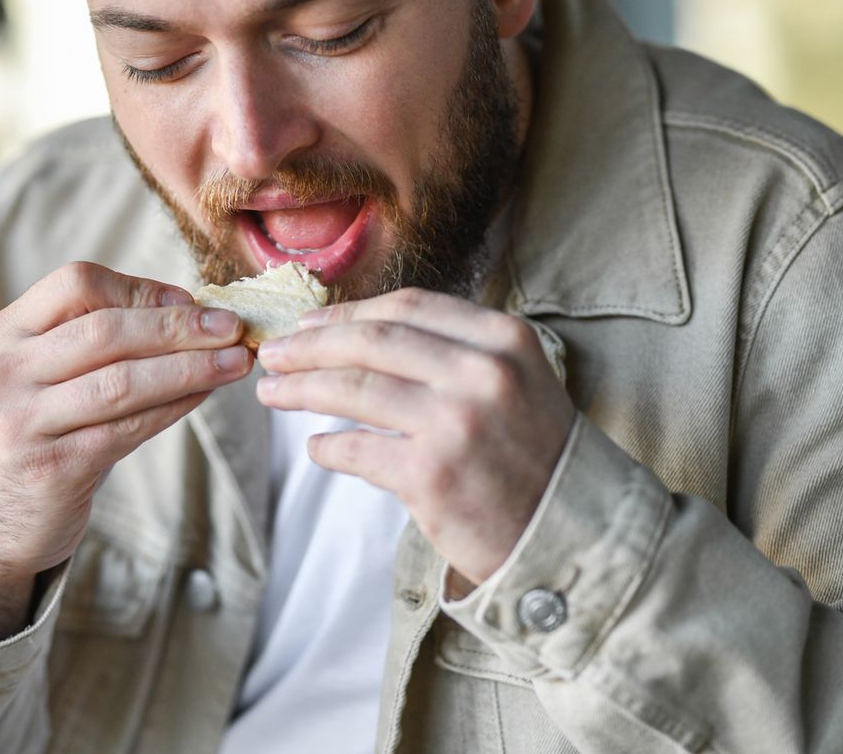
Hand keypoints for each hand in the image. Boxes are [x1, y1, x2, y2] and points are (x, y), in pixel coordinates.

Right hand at [0, 261, 251, 637]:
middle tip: (232, 326)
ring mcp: (24, 422)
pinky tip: (204, 396)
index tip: (190, 300)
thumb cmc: (35, 433)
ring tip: (235, 361)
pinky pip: (127, 429)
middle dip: (178, 326)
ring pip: (121, 382)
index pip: (76, 285)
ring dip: (189, 367)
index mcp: (5, 332)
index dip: (140, 288)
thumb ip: (92, 340)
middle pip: (105, 331)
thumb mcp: (40, 373)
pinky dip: (174, 408)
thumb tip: (187, 309)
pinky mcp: (52, 468)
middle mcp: (5, 372)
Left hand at [254, 288, 573, 590]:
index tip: (309, 323)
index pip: (407, 306)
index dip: (348, 313)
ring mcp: (456, 423)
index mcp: (502, 339)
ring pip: (354, 389)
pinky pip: (357, 450)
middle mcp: (481, 373)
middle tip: (271, 353)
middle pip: (370, 341)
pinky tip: (316, 449)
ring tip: (271, 392)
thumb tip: (357, 331)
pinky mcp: (431, 476)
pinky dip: (327, 449)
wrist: (571, 534)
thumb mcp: (514, 381)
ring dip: (301, 389)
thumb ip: (451, 350)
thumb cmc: (532, 455)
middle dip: (310, 345)